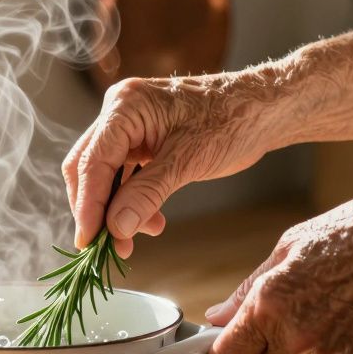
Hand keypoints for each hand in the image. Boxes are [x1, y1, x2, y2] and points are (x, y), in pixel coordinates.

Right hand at [63, 73, 286, 255]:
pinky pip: (124, 175)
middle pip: (87, 168)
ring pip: (104, 175)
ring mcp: (129, 126)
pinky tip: (150, 220)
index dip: (87, 206)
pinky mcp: (142, 140)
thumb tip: (115, 228)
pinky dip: (131, 200)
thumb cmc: (233, 122)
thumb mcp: (189, 160)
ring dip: (116, 209)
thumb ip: (147, 194)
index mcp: (125, 107)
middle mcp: (119, 112)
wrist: (265, 110)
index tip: (88, 242)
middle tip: (109, 247)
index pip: (91, 162)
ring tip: (139, 236)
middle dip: (98, 210)